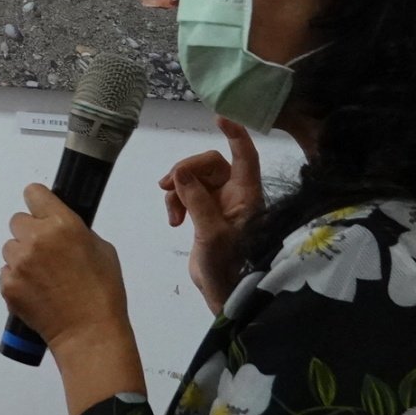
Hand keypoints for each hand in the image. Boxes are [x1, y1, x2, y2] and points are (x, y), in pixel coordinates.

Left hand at [0, 185, 129, 359]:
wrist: (88, 332)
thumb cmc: (102, 293)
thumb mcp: (101, 249)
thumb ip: (75, 230)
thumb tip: (59, 227)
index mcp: (62, 224)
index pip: (34, 194)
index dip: (38, 204)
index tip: (41, 211)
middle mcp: (36, 239)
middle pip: (17, 221)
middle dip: (29, 233)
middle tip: (47, 253)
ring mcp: (19, 263)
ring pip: (10, 248)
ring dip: (22, 258)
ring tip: (44, 277)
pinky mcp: (8, 284)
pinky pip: (6, 272)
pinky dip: (17, 280)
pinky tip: (37, 291)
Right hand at [161, 118, 264, 314]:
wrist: (225, 296)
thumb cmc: (228, 266)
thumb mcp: (212, 233)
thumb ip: (196, 200)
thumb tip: (180, 173)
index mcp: (247, 195)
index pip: (245, 155)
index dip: (236, 134)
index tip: (218, 119)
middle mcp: (236, 195)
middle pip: (210, 164)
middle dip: (186, 171)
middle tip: (168, 186)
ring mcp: (220, 205)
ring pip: (195, 179)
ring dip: (178, 190)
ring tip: (171, 214)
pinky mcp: (206, 216)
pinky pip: (188, 195)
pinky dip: (176, 202)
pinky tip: (173, 222)